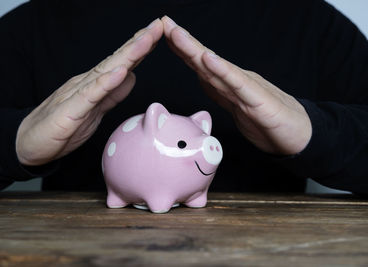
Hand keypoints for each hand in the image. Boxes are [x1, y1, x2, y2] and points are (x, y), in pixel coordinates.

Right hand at [16, 19, 163, 165]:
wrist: (28, 143)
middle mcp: (86, 84)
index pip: (121, 63)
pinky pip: (90, 95)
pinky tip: (120, 72)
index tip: (159, 34)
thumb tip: (131, 78)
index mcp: (94, 85)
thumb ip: (112, 95)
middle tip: (158, 26)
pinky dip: (106, 83)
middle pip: (117, 61)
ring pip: (106, 72)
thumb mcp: (95, 111)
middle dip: (139, 43)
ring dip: (127, 56)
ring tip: (145, 41)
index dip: (140, 49)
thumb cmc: (61, 127)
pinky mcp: (70, 111)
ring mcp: (77, 95)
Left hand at [162, 16, 311, 154]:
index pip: (200, 65)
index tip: (161, 35)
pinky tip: (209, 59)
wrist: (300, 136)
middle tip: (164, 23)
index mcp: (228, 84)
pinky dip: (223, 71)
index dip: (181, 50)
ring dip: (195, 50)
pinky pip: (238, 85)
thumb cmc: (268, 121)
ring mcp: (247, 89)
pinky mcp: (260, 101)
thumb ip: (220, 91)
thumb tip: (202, 78)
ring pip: (217, 67)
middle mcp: (235, 81)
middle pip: (204, 61)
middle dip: (182, 42)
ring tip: (177, 34)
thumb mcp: (236, 107)